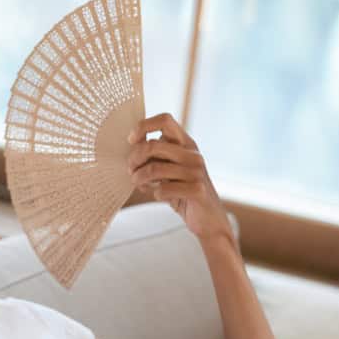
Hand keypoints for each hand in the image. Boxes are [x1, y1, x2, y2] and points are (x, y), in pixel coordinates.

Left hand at [127, 113, 233, 242]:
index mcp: (185, 144)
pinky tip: (157, 195)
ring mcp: (197, 172)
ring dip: (139, 178)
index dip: (143, 127)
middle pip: (153, 145)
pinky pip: (163, 189)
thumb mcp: (168, 169)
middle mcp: (192, 154)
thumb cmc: (182, 192)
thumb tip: (132, 146)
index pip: (165, 120)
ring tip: (139, 184)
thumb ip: (156, 156)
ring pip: (154, 168)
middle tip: (131, 171)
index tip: (130, 141)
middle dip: (134, 159)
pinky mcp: (197, 190)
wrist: (207, 219)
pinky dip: (154, 193)